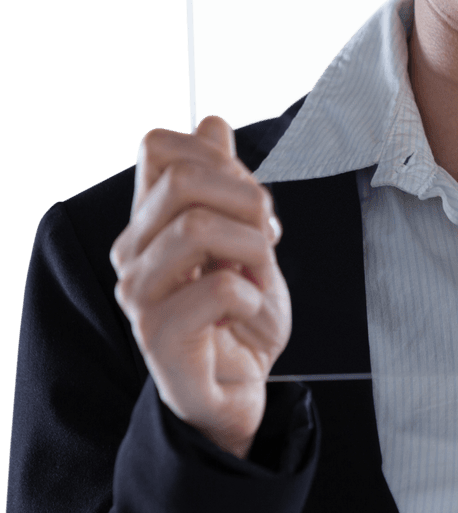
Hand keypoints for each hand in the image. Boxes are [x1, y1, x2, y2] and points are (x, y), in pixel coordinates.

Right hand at [110, 116, 291, 458]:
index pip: (158, 147)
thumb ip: (227, 186)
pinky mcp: (159, 338)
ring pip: (194, 226)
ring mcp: (140, 297)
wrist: (239, 391)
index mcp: (150, 224)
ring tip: (259, 276)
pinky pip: (217, 287)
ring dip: (251, 247)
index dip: (219, 158)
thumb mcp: (247, 241)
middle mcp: (133, 254)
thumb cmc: (239, 319)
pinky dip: (251, 294)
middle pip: (183, 178)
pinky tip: (247, 312)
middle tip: (268, 237)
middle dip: (247, 199)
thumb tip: (210, 120)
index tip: (253, 201)